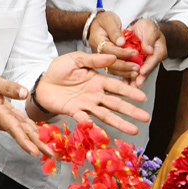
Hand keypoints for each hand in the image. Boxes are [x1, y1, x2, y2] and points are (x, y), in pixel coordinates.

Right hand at [0, 69, 49, 158]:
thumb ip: (8, 87)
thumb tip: (24, 93)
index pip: (14, 129)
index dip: (25, 141)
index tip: (35, 152)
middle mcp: (3, 120)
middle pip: (23, 135)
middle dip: (39, 146)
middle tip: (54, 156)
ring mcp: (5, 121)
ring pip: (24, 132)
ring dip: (38, 141)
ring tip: (52, 150)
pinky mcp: (7, 118)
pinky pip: (22, 127)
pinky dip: (33, 132)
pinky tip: (43, 136)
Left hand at [34, 52, 150, 134]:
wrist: (42, 82)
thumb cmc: (59, 70)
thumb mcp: (76, 60)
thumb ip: (93, 60)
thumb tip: (113, 56)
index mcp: (98, 81)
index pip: (117, 87)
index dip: (130, 92)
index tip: (143, 98)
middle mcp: (95, 95)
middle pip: (116, 104)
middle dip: (131, 111)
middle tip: (146, 118)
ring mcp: (86, 105)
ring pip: (105, 114)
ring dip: (120, 122)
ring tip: (134, 130)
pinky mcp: (74, 111)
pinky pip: (84, 118)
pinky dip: (91, 125)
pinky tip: (101, 132)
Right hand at [86, 10, 140, 82]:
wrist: (99, 23)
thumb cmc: (105, 20)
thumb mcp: (110, 20)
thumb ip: (115, 31)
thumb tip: (121, 43)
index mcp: (97, 40)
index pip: (110, 49)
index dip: (122, 52)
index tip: (135, 53)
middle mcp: (97, 51)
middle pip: (109, 62)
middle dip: (124, 65)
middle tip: (137, 67)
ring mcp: (101, 57)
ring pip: (111, 68)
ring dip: (124, 72)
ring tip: (136, 72)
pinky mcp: (106, 61)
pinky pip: (114, 69)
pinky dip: (123, 73)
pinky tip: (132, 74)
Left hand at [125, 18, 167, 84]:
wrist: (141, 28)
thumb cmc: (147, 27)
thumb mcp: (149, 28)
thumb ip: (149, 39)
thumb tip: (148, 50)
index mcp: (158, 51)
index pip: (153, 60)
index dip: (148, 66)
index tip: (142, 71)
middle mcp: (150, 59)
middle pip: (146, 69)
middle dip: (141, 77)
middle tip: (137, 84)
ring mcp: (142, 61)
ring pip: (138, 72)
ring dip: (134, 79)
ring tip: (130, 87)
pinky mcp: (133, 62)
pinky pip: (130, 70)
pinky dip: (127, 76)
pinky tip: (123, 83)